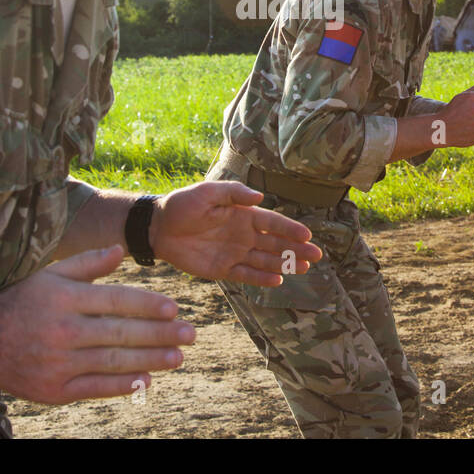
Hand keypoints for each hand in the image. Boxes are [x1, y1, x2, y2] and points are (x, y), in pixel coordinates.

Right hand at [0, 245, 192, 403]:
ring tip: (178, 357)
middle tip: (190, 334)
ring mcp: (59, 364)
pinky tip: (148, 379)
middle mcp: (63, 331)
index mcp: (64, 299)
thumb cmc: (22, 302)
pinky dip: (123, 386)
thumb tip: (120, 249)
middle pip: (120, 333)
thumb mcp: (50, 275)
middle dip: (159, 335)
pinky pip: (96, 389)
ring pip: (113, 362)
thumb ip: (87, 263)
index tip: (174, 309)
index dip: (147, 305)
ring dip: (150, 360)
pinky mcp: (55, 390)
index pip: (115, 301)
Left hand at [150, 181, 323, 286]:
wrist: (158, 228)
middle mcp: (243, 234)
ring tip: (303, 269)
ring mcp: (234, 253)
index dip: (290, 229)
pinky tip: (278, 280)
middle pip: (274, 244)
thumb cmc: (182, 205)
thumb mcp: (207, 192)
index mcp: (242, 214)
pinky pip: (246, 275)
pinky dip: (262, 278)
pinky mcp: (222, 269)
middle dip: (295, 249)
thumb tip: (260, 197)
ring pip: (265, 260)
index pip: (272, 223)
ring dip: (284, 265)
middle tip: (315, 257)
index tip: (307, 236)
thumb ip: (233, 193)